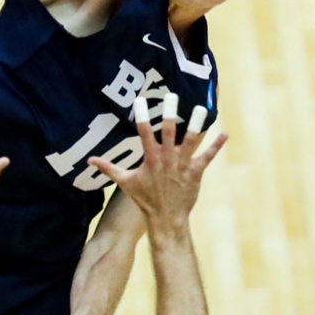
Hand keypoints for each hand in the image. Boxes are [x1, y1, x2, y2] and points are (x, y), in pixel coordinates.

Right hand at [87, 98, 226, 223]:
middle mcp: (166, 159)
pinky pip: (207, 157)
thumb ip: (108, 168)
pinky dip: (216, 146)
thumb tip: (89, 160)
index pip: (143, 133)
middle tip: (171, 96)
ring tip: (201, 109)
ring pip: (190, 141)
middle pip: (168, 132)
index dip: (141, 116)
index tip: (140, 100)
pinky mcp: (195, 172)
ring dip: (196, 125)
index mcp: (150, 158)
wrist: (165, 218)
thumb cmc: (145, 199)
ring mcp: (182, 165)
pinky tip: (225, 134)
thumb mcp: (125, 182)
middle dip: (169, 114)